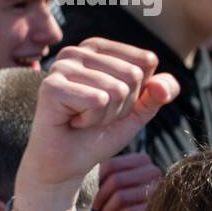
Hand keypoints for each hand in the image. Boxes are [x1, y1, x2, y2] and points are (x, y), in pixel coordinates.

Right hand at [18, 39, 178, 208]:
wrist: (68, 163)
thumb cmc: (101, 132)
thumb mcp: (140, 110)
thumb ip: (161, 92)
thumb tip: (161, 86)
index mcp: (99, 48)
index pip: (146, 61)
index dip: (139, 91)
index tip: (113, 103)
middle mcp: (78, 51)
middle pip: (133, 75)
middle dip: (123, 105)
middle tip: (97, 114)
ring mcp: (61, 66)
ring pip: (117, 89)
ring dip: (107, 115)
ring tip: (84, 119)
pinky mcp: (51, 86)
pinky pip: (97, 101)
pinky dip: (92, 119)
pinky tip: (74, 121)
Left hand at [95, 152, 161, 210]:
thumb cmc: (130, 197)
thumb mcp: (120, 180)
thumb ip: (108, 173)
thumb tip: (85, 178)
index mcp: (142, 160)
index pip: (111, 164)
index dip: (95, 179)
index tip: (89, 191)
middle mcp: (152, 171)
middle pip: (116, 180)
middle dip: (100, 196)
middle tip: (95, 207)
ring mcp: (157, 190)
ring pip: (121, 196)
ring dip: (107, 209)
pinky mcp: (156, 208)